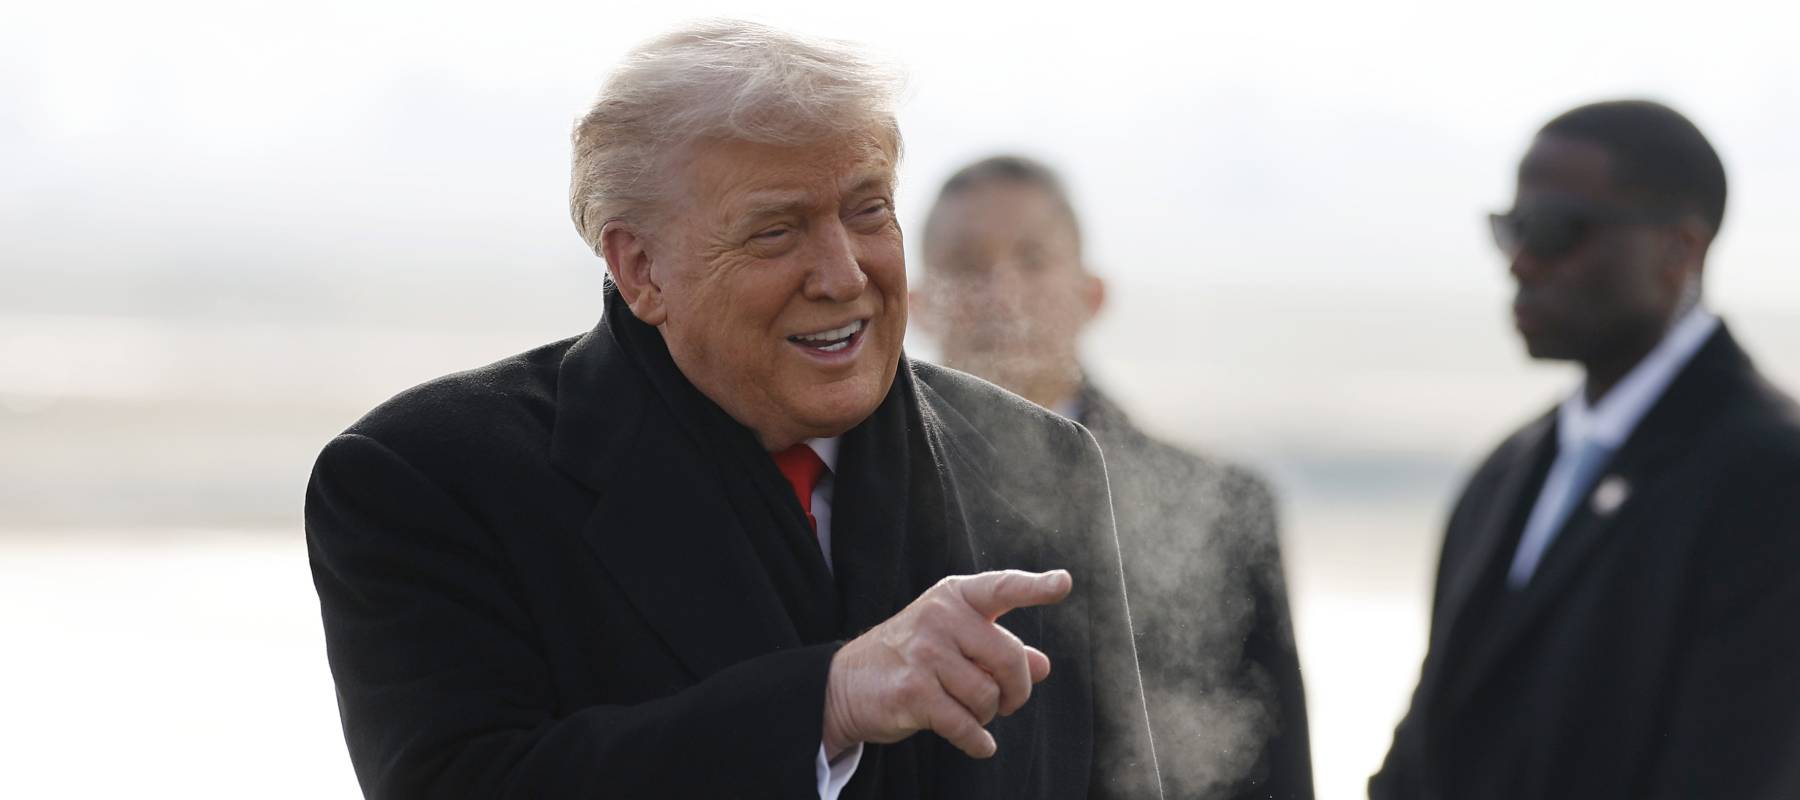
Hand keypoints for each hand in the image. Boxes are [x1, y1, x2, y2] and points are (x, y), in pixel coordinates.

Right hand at [821, 569, 1072, 759]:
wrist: (845, 684)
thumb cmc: (910, 658)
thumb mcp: (953, 642)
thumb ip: (998, 650)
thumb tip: (1043, 665)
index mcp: (954, 597)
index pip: (1002, 588)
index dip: (1035, 587)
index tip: (1063, 582)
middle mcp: (939, 617)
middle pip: (1009, 658)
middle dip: (1016, 690)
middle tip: (1008, 703)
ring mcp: (924, 653)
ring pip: (988, 696)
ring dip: (988, 716)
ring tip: (971, 714)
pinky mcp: (913, 692)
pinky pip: (966, 725)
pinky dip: (978, 741)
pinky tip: (980, 745)